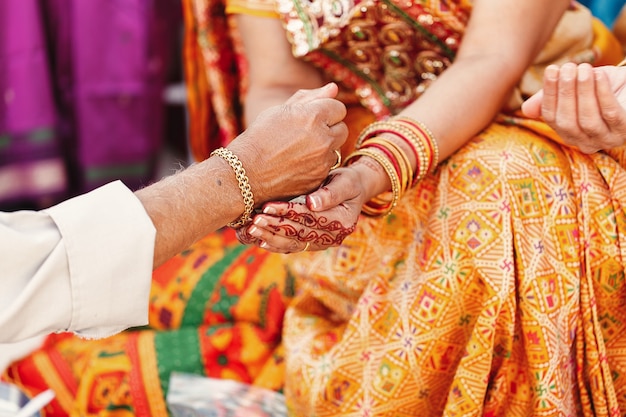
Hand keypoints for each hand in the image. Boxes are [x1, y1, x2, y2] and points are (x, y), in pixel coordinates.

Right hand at [227, 83, 347, 203]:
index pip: (339, 108)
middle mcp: (323, 138)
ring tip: (299, 150)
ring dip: (324, 148)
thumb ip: (310, 98)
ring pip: (336, 149)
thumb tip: (334, 88)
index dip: (325, 112)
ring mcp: (323, 161)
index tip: (310, 118)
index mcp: (314, 116)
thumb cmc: (260, 137)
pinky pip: (327, 167)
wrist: (246, 172)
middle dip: (329, 129)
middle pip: (342, 128)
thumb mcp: (281, 110)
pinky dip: (318, 165)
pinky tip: (298, 164)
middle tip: (306, 134)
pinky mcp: (320, 178)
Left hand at [236, 167, 366, 252]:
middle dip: (275, 226)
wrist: (352, 192)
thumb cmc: (348, 182)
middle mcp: (333, 237)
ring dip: (271, 237)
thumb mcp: (346, 182)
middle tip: (254, 220)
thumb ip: (331, 193)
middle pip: (300, 233)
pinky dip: (274, 244)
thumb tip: (312, 204)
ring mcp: (322, 243)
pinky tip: (259, 240)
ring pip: (293, 243)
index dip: (289, 213)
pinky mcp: (312, 244)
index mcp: (342, 222)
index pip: (311, 218)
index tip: (268, 206)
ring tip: (251, 230)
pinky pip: (291, 247)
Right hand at [522, 63, 625, 152]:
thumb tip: (525, 110)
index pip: (552, 118)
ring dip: (583, 92)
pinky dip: (602, 93)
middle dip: (565, 93)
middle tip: (567, 68)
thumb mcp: (575, 88)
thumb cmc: (604, 87)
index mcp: (570, 135)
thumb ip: (550, 97)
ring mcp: (608, 139)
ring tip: (583, 68)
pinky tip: (598, 76)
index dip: (549, 94)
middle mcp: (587, 143)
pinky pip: (611, 114)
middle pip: (567, 123)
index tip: (551, 70)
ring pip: (588, 120)